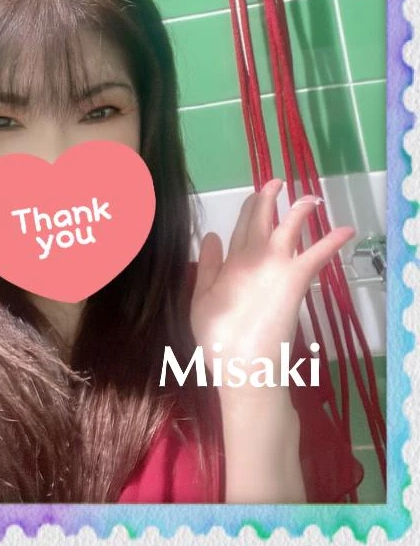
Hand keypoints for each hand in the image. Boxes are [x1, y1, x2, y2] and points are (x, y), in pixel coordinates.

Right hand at [190, 179, 354, 388]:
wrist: (244, 362)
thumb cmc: (220, 339)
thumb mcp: (200, 300)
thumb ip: (207, 266)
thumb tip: (211, 234)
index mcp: (230, 261)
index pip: (240, 227)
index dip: (248, 209)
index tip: (253, 196)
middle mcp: (253, 255)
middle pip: (262, 219)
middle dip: (269, 198)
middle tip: (275, 182)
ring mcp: (276, 263)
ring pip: (290, 226)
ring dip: (301, 209)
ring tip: (311, 197)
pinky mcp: (296, 277)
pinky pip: (317, 254)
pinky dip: (332, 241)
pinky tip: (347, 230)